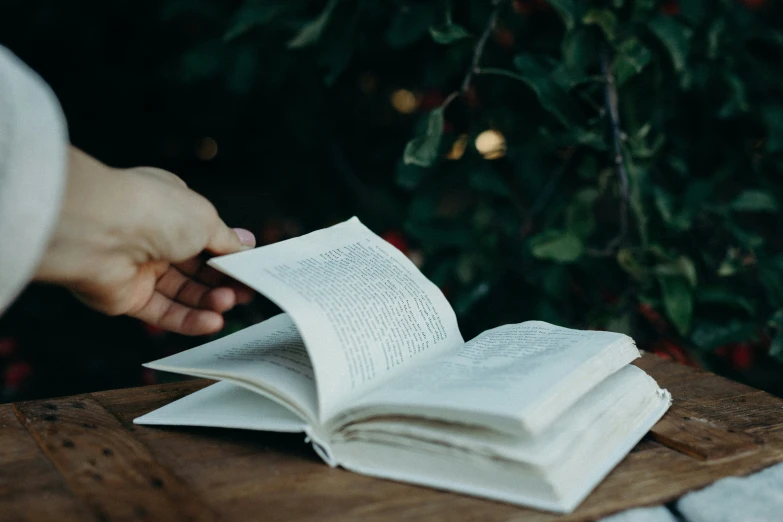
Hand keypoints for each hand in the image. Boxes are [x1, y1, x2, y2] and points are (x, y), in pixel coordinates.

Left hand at [35, 146, 255, 334]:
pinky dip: (190, 320)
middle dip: (224, 281)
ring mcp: (140, 268)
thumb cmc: (153, 210)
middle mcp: (154, 237)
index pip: (207, 236)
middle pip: (198, 268)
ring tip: (229, 304)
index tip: (252, 269)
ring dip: (210, 301)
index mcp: (172, 209)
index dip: (230, 255)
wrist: (98, 230)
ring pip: (183, 292)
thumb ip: (227, 240)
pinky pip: (165, 312)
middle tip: (247, 293)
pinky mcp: (128, 297)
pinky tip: (213, 323)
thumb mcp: (206, 219)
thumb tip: (246, 246)